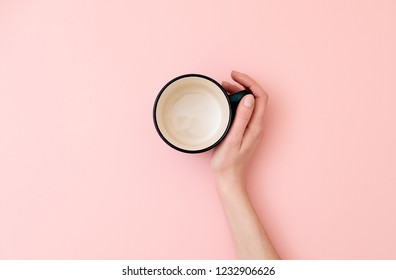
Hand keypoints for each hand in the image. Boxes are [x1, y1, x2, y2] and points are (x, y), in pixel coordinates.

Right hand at [211, 71, 267, 186]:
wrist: (228, 180)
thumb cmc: (228, 163)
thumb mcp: (232, 138)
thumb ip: (241, 118)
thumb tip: (249, 97)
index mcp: (255, 126)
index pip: (259, 96)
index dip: (249, 82)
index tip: (235, 75)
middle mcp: (256, 126)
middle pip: (255, 98)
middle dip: (242, 85)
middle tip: (225, 81)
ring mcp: (250, 129)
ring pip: (248, 104)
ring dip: (238, 93)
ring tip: (222, 89)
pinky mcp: (244, 132)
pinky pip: (243, 112)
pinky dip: (234, 103)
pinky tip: (224, 103)